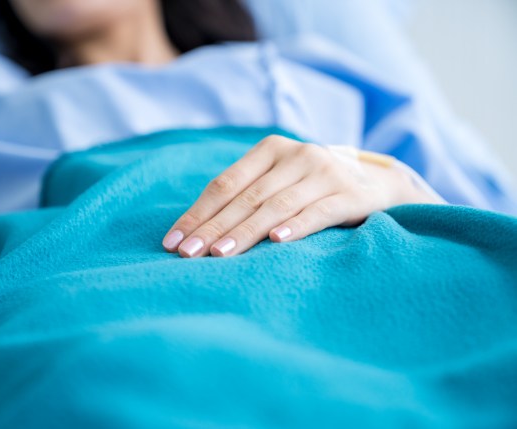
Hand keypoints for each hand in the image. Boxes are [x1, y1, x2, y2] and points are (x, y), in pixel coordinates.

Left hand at [162, 135, 441, 257]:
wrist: (377, 182)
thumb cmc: (311, 187)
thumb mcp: (278, 182)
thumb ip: (245, 196)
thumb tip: (194, 232)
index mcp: (270, 149)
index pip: (225, 184)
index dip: (198, 213)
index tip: (173, 241)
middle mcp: (296, 154)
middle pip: (245, 197)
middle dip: (212, 228)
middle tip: (187, 254)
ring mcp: (324, 172)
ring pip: (275, 205)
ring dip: (245, 232)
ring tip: (219, 254)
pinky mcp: (351, 193)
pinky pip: (318, 212)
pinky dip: (296, 226)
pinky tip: (276, 241)